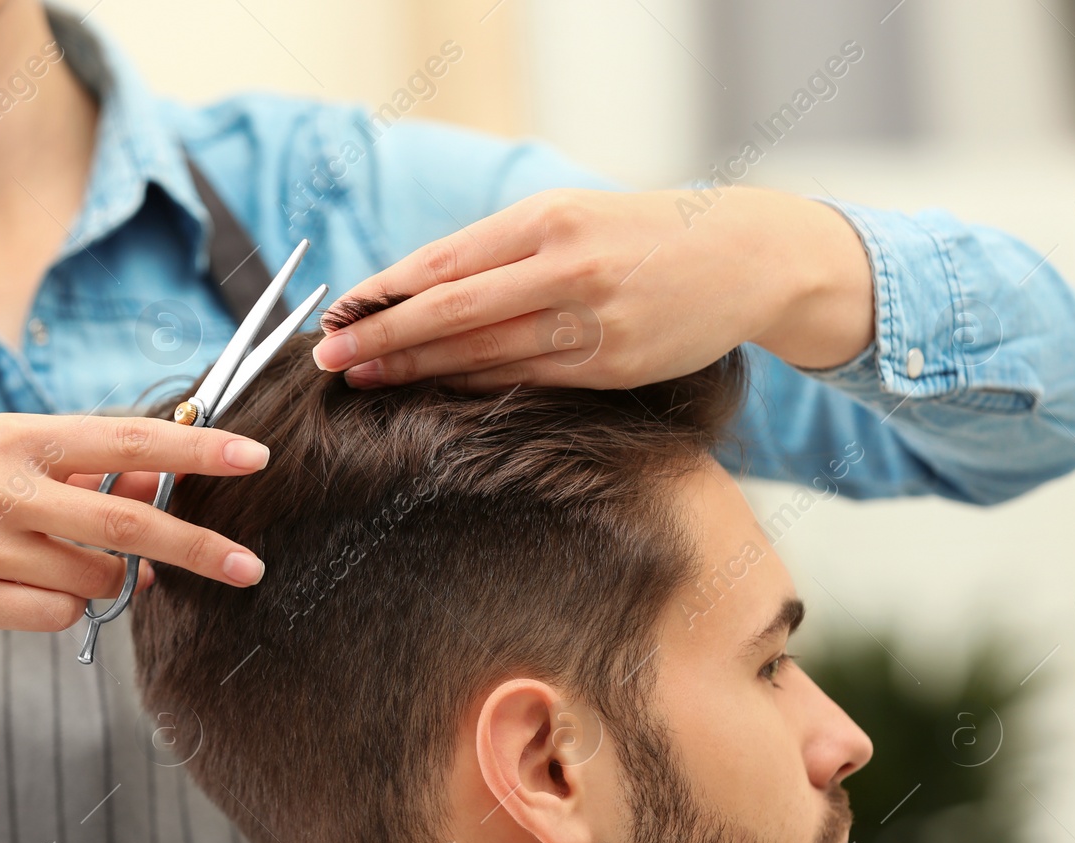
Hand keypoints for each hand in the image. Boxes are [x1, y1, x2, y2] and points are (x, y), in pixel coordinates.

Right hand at [0, 412, 270, 641]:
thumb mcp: (7, 463)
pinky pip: (59, 616)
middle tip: (250, 567)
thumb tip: (168, 478)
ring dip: (102, 582)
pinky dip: (60, 609)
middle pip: (128, 523)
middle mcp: (0, 485)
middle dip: (197, 549)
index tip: (255, 457)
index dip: (197, 450)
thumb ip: (85, 471)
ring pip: (96, 580)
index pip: (127, 439)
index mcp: (18, 438)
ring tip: (50, 564)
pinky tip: (16, 590)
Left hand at [311, 187, 874, 391]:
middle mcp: (565, 264)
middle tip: (328, 360)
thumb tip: (419, 284)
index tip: (338, 313)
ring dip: (417, 370)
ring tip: (365, 380)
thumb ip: (505, 248)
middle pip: (451, 309)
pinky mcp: (612, 363)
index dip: (384, 292)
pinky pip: (526, 380)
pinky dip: (474, 387)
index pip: (444, 260)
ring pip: (483, 351)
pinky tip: (435, 394)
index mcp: (548, 217)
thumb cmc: (644, 233)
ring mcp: (591, 318)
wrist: (747, 254)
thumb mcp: (575, 216)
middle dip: (382, 338)